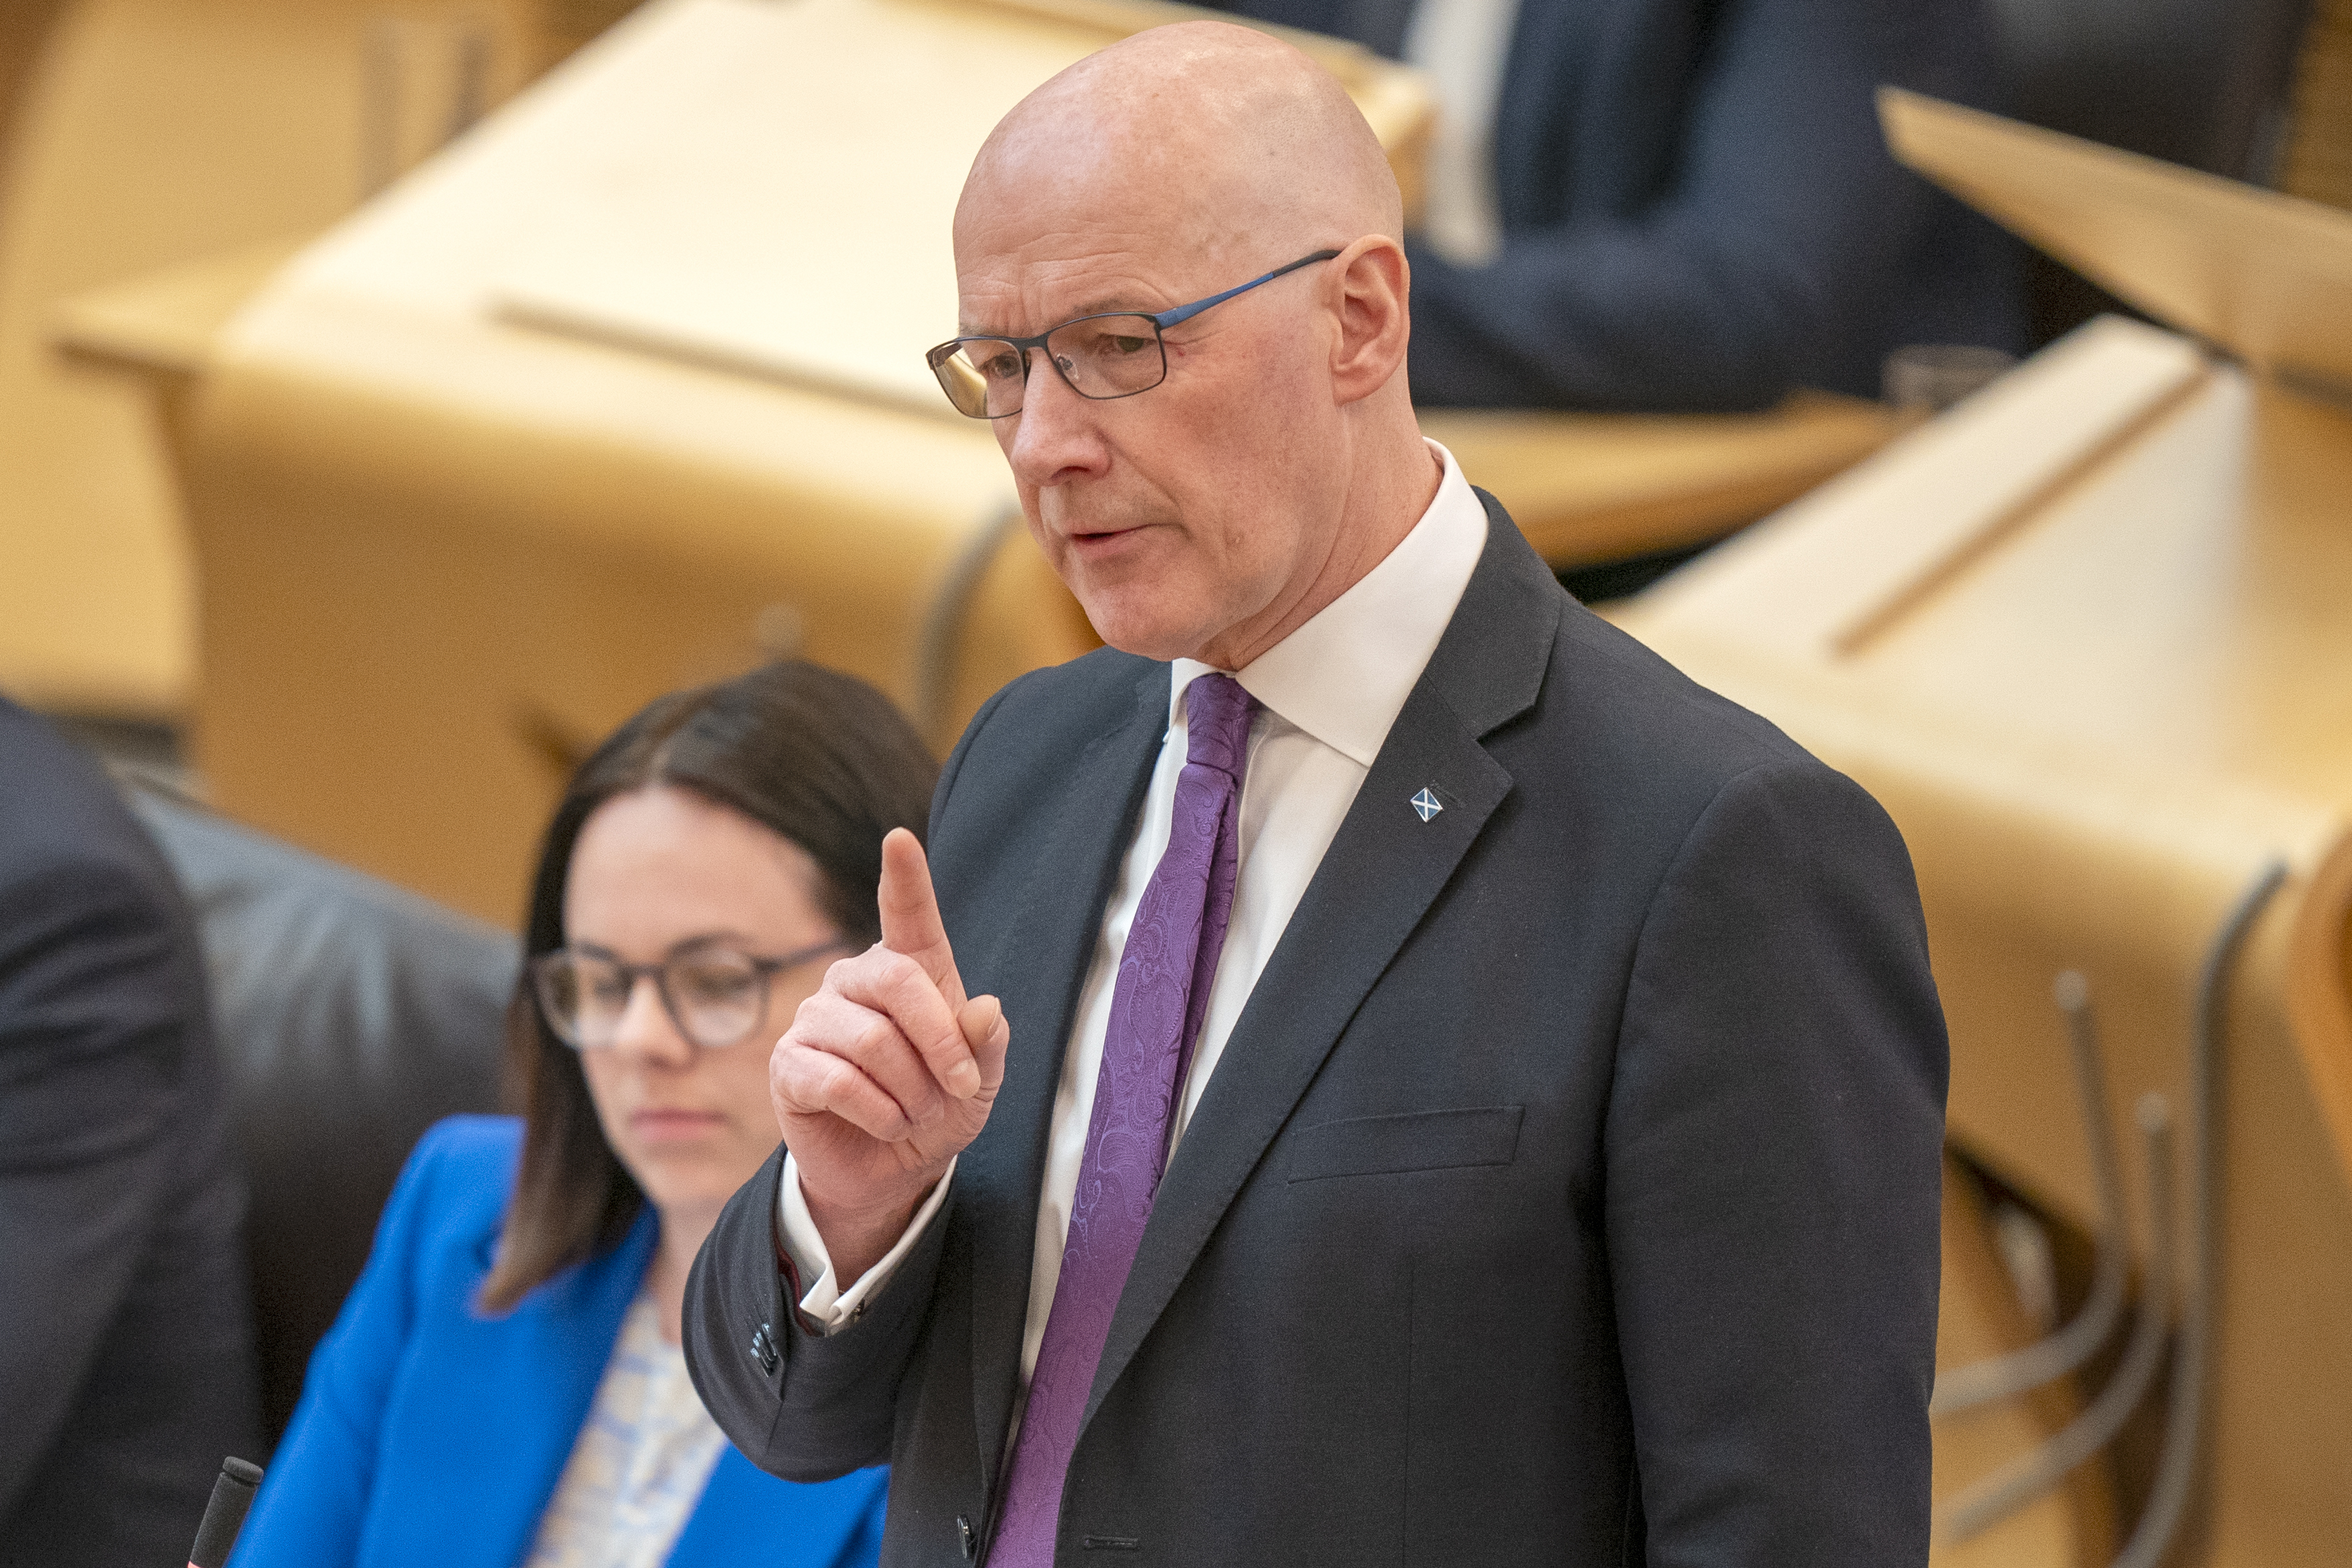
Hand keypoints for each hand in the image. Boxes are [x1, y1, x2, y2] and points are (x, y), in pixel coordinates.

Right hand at [769, 828, 1008, 1282]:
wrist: (894, 1170)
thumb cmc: (939, 1108)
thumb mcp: (981, 1081)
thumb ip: (987, 1044)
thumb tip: (986, 1010)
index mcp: (908, 970)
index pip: (906, 916)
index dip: (905, 878)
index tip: (901, 840)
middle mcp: (854, 982)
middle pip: (898, 982)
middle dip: (941, 1042)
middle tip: (960, 1088)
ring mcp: (816, 1020)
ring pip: (873, 1042)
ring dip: (912, 1092)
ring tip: (915, 1113)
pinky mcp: (789, 1065)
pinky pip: (840, 1082)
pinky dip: (880, 1113)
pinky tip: (886, 1123)